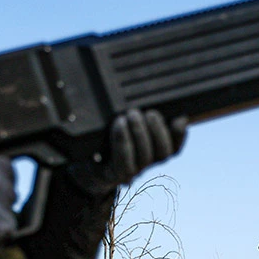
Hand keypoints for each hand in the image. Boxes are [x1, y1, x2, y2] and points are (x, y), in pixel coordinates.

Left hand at [69, 109, 187, 193]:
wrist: (78, 160)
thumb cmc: (101, 136)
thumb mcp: (119, 122)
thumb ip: (135, 110)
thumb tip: (153, 84)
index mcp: (150, 151)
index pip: (173, 148)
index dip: (179, 135)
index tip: (180, 117)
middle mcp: (144, 164)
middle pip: (163, 153)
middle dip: (158, 131)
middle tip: (150, 112)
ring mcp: (129, 172)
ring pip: (145, 158)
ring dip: (140, 134)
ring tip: (132, 114)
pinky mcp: (112, 175)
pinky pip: (123, 162)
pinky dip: (123, 142)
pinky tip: (119, 125)